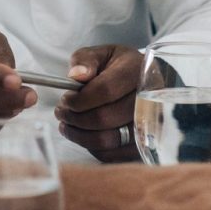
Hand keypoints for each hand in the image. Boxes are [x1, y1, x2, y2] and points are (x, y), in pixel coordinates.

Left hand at [55, 44, 143, 160]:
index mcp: (137, 71)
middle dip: (75, 118)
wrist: (144, 82)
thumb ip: (85, 60)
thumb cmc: (118, 67)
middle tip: (62, 113)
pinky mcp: (142, 146)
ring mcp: (149, 125)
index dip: (80, 99)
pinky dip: (91, 147)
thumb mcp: (102, 54)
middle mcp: (148, 100)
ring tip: (67, 125)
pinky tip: (83, 135)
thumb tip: (76, 75)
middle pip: (105, 118)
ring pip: (107, 140)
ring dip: (79, 135)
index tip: (65, 100)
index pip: (105, 90)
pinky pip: (111, 155)